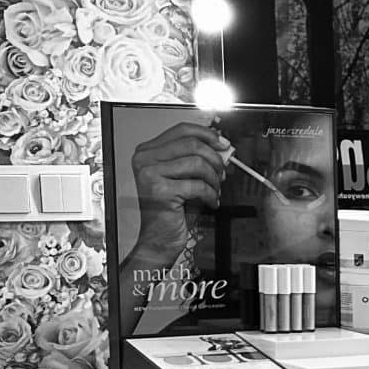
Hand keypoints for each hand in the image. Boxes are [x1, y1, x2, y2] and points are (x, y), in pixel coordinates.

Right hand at [128, 120, 226, 265]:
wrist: (159, 239)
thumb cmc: (172, 209)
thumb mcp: (184, 177)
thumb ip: (196, 158)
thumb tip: (222, 146)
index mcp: (148, 151)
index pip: (181, 130)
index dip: (206, 134)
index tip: (223, 143)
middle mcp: (144, 160)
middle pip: (191, 144)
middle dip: (214, 158)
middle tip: (222, 172)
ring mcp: (149, 174)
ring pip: (197, 163)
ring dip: (214, 178)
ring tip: (215, 190)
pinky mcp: (159, 191)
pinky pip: (198, 185)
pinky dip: (211, 194)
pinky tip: (211, 202)